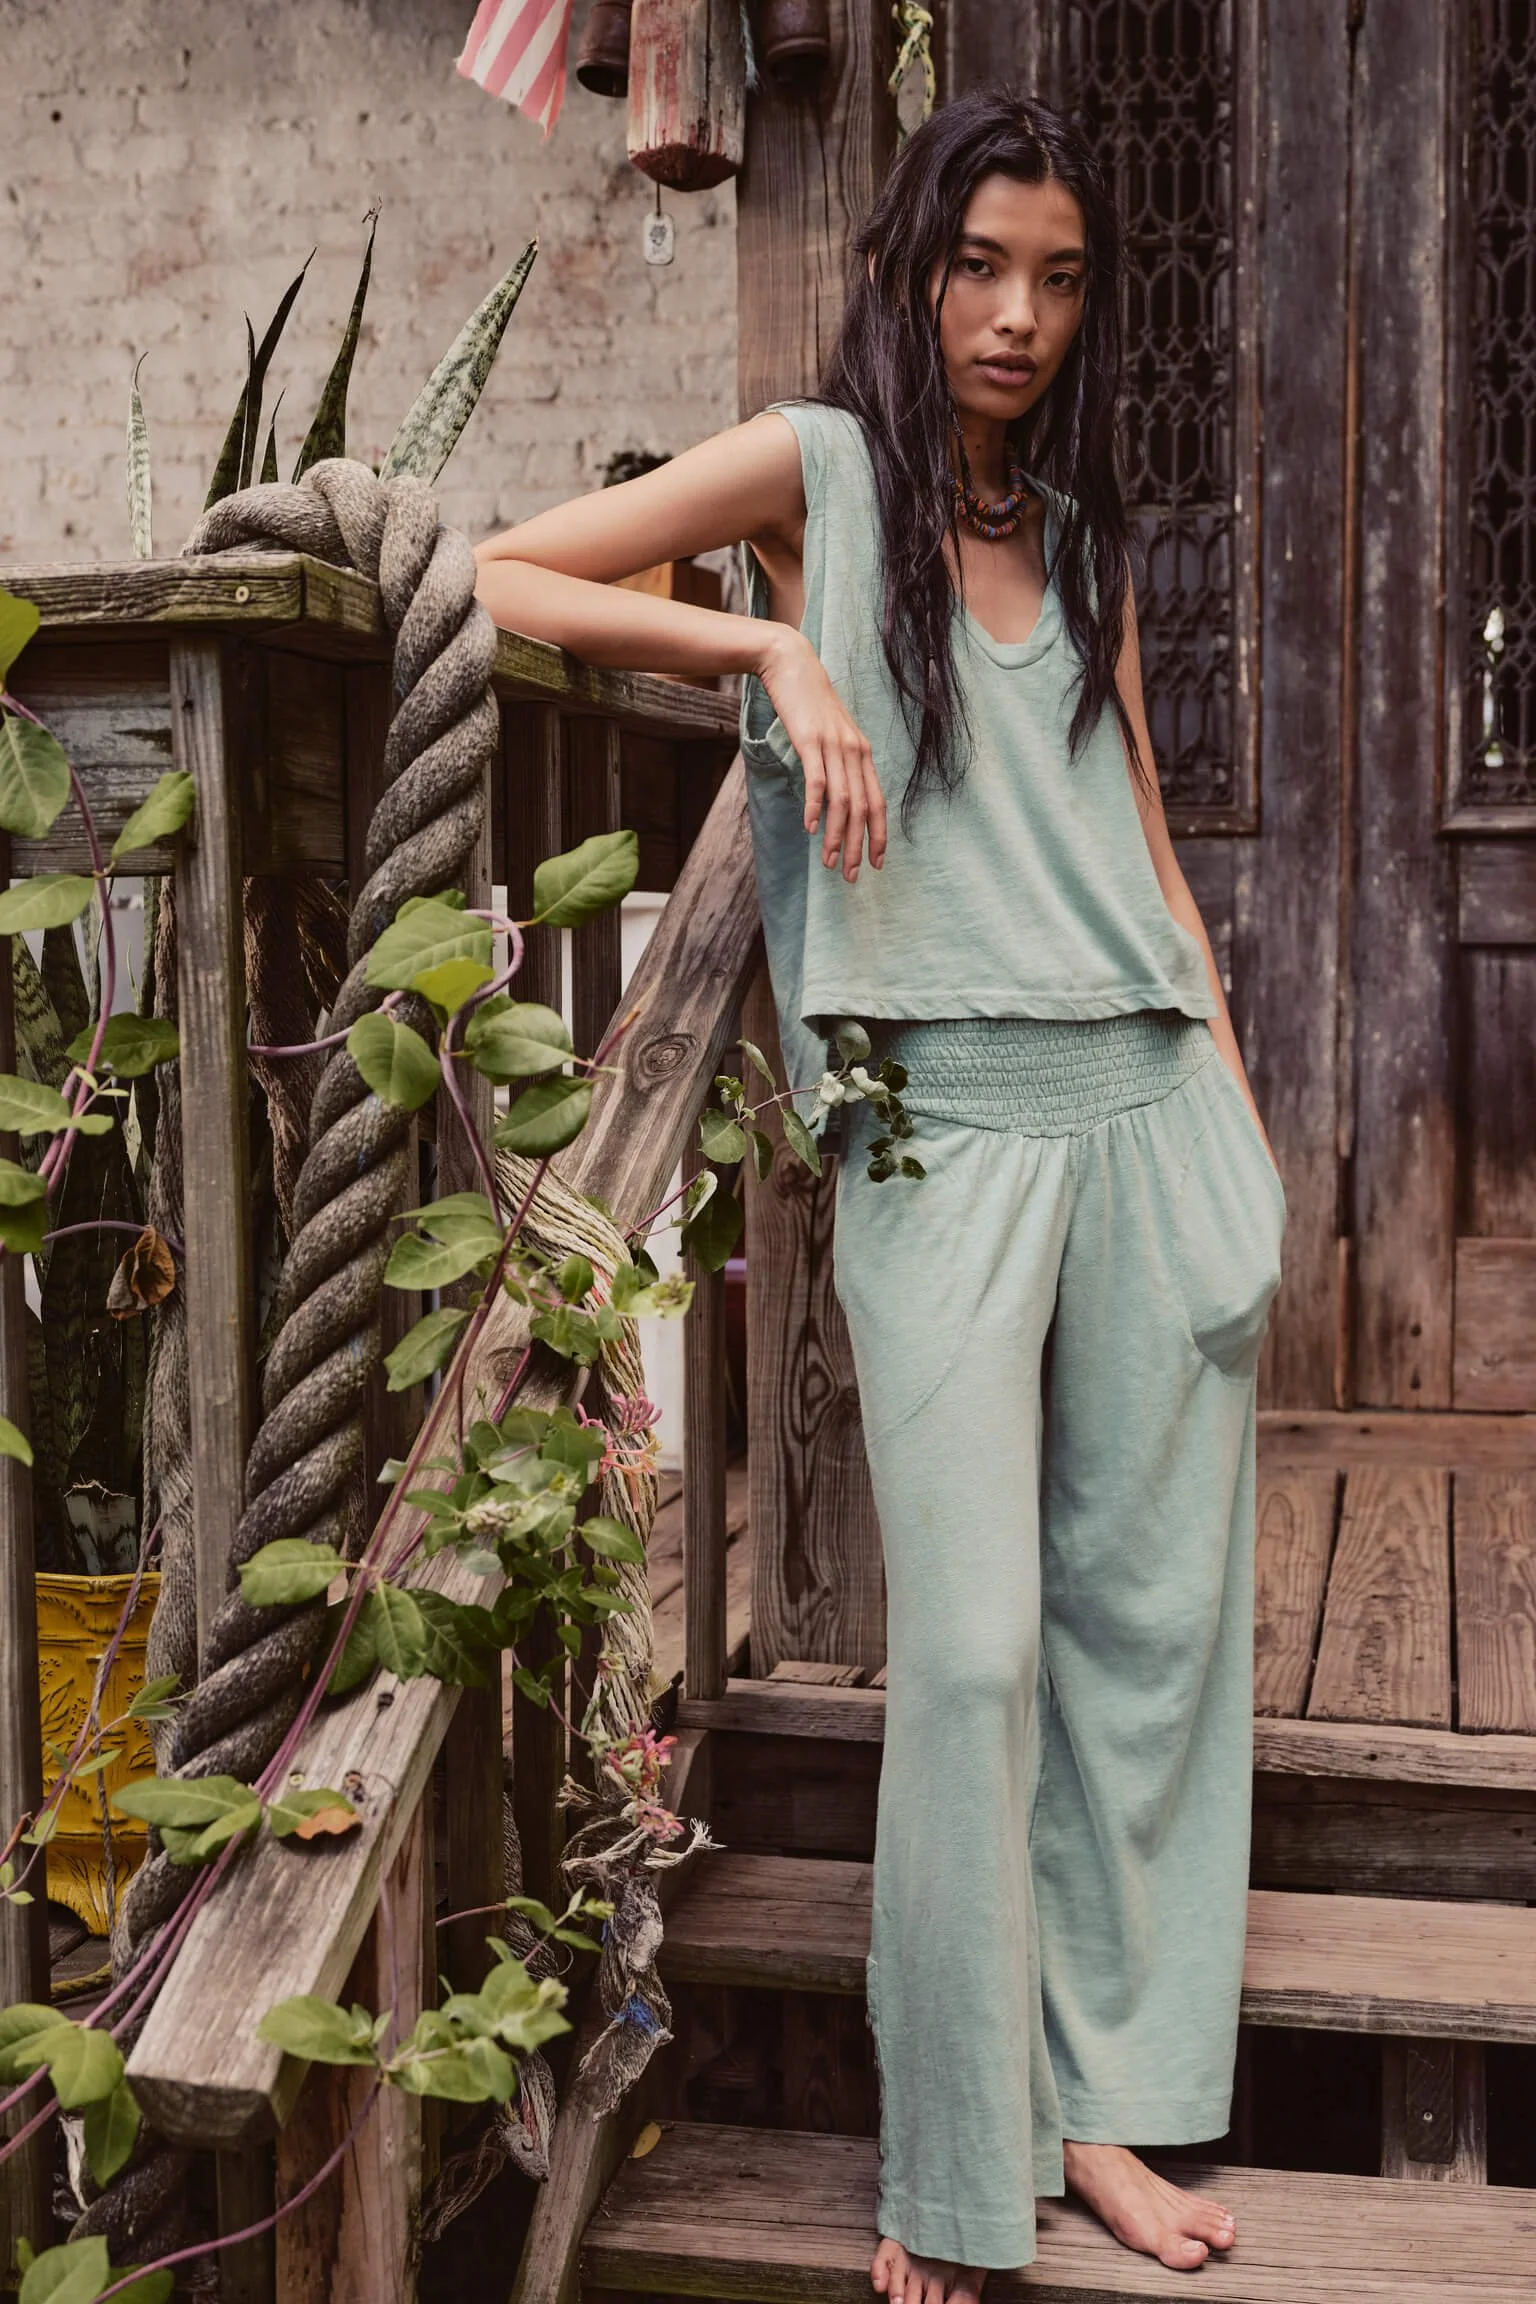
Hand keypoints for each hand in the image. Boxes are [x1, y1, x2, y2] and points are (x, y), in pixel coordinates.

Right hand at [756, 628, 886, 881]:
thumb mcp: (829, 734)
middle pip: (863, 809)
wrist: (791, 665)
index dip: (879, 835)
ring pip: (843, 801)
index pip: (878, 802)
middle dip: (858, 846)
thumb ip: (837, 762)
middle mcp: (854, 751)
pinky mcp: (811, 741)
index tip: (877, 863)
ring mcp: (834, 746)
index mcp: (862, 753)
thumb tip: (832, 796)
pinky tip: (809, 828)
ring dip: (836, 836)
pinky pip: (818, 781)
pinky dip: (814, 808)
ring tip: (829, 862)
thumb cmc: (808, 703)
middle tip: (851, 876)